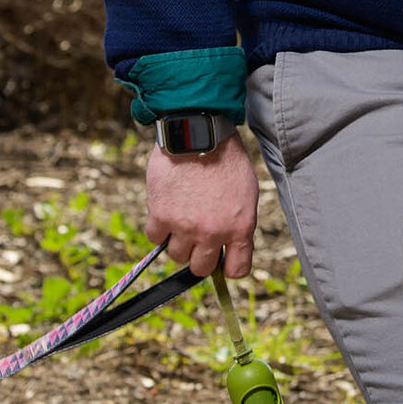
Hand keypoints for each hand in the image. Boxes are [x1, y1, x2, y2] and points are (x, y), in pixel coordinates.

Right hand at [144, 134, 256, 278]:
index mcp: (241, 227)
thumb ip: (239, 223)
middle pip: (201, 268)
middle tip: (198, 237)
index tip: (223, 259)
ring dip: (178, 241)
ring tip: (182, 218)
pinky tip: (167, 210)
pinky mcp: (161, 216)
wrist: (198, 133)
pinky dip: (159, 228)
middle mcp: (213, 232)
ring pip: (176, 255)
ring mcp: (185, 226)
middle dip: (200, 255)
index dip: (229, 266)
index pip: (237, 269)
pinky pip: (155, 238)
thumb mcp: (247, 192)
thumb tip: (229, 246)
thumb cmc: (226, 158)